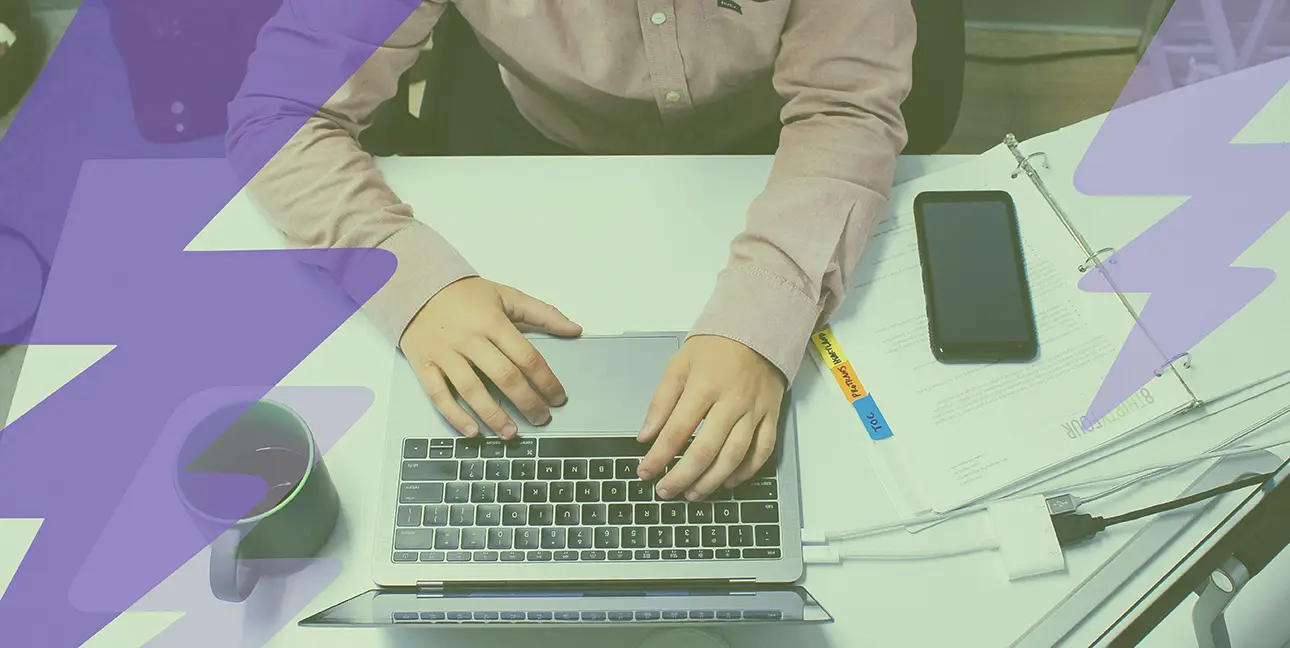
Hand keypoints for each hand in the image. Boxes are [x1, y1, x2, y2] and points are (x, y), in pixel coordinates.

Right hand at [400, 277, 580, 438]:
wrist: (416, 285)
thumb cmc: (465, 294)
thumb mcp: (506, 296)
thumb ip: (543, 313)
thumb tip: (575, 329)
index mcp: (492, 322)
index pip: (527, 357)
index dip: (546, 381)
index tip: (558, 398)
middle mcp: (469, 339)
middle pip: (504, 377)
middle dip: (527, 402)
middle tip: (541, 418)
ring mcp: (445, 353)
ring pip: (471, 390)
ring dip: (494, 415)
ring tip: (511, 433)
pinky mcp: (424, 365)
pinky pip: (438, 395)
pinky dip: (455, 416)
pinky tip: (473, 431)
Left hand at [636, 335, 785, 500]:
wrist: (758, 329)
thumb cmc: (716, 347)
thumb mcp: (679, 365)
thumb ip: (661, 401)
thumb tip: (646, 436)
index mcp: (704, 386)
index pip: (676, 430)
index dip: (659, 456)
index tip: (645, 472)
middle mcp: (731, 402)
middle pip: (705, 450)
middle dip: (682, 477)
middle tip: (665, 491)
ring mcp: (754, 411)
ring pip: (734, 456)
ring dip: (711, 481)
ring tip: (693, 494)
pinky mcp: (771, 416)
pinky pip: (762, 450)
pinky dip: (746, 471)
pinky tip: (728, 482)